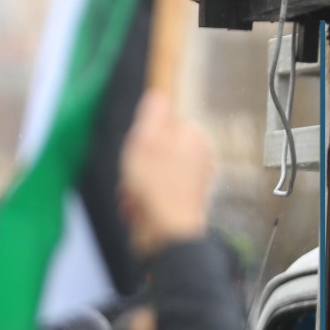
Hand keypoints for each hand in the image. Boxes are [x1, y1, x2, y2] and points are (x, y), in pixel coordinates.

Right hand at [119, 91, 212, 258]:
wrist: (167, 234)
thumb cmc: (157, 191)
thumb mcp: (145, 141)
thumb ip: (152, 115)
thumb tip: (157, 95)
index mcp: (191, 137)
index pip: (161, 124)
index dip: (141, 136)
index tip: (136, 148)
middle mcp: (196, 156)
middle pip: (155, 149)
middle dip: (137, 163)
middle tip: (133, 174)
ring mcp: (191, 180)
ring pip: (152, 173)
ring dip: (136, 184)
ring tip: (135, 195)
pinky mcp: (182, 200)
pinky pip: (154, 193)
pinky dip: (143, 200)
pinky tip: (138, 207)